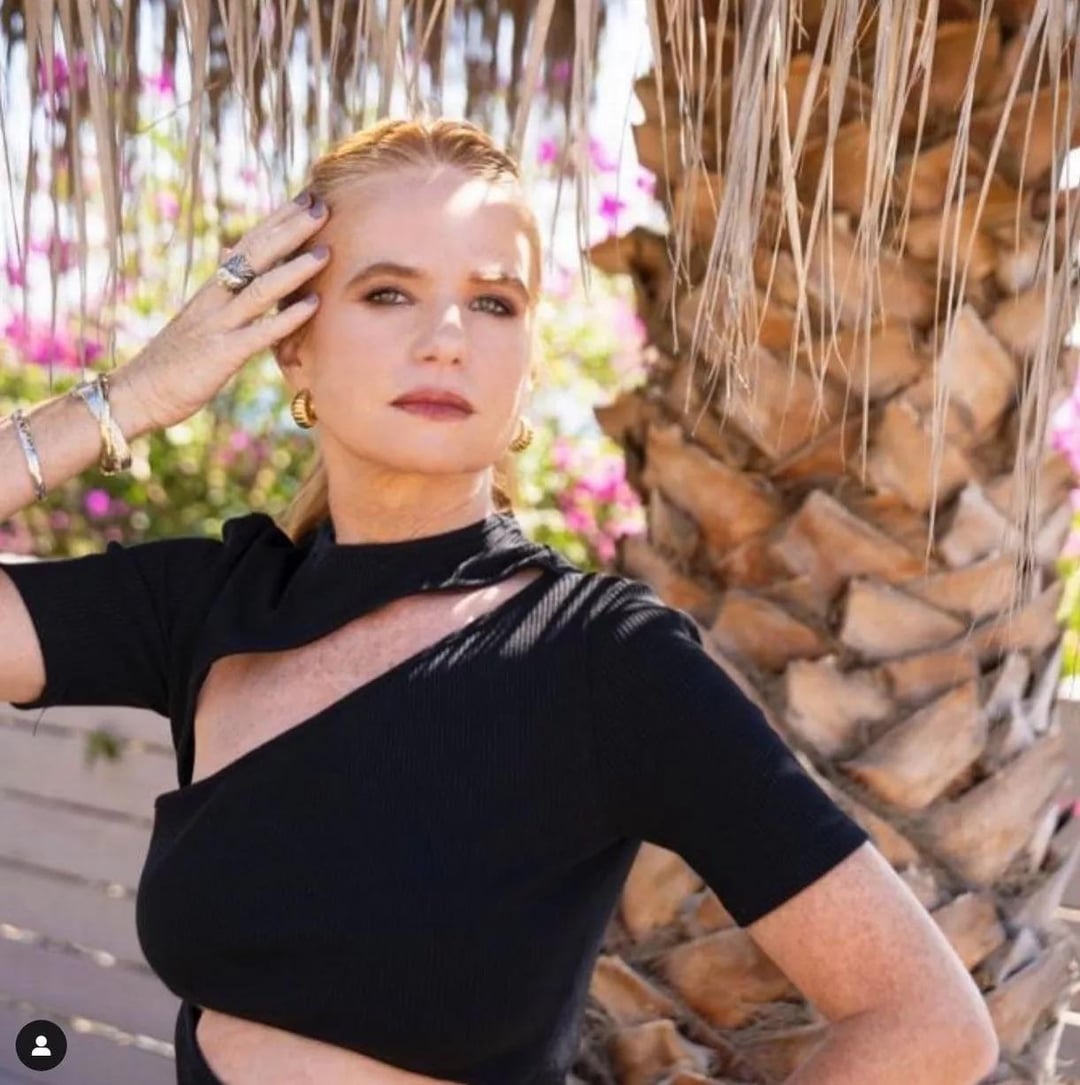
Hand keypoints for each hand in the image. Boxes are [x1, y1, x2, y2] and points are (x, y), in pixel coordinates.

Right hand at [121, 191, 329, 430]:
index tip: (306, 198)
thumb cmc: (173, 359)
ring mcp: (218, 325)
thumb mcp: (197, 316)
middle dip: (288, 230)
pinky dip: (287, 318)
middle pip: (255, 256)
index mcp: (212, 289)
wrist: (137, 392)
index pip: (248, 244)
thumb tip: (229, 252)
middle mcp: (215, 300)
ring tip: (325, 251)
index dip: (277, 220)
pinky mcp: (222, 355)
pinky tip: (314, 305)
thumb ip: (219, 287)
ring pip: (260, 289)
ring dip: (294, 269)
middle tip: (321, 206)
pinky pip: (259, 333)